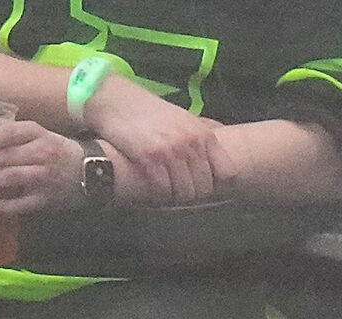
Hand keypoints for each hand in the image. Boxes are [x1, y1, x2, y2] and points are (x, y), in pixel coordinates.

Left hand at [0, 118, 91, 214]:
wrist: (96, 173)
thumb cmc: (60, 152)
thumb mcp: (41, 136)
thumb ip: (15, 138)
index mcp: (39, 134)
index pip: (8, 134)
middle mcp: (42, 153)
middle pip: (5, 157)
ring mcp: (45, 177)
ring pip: (10, 178)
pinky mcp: (47, 199)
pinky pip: (21, 203)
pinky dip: (1, 205)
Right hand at [82, 76, 220, 204]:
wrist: (114, 100)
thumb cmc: (149, 110)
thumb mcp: (183, 115)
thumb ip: (202, 129)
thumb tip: (221, 134)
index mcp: (203, 134)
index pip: (226, 172)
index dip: (217, 182)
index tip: (204, 182)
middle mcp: (190, 143)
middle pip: (205, 187)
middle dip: (193, 192)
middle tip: (180, 188)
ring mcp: (170, 152)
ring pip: (185, 193)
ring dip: (176, 195)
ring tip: (167, 188)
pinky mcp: (150, 160)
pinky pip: (164, 190)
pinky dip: (159, 193)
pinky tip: (153, 186)